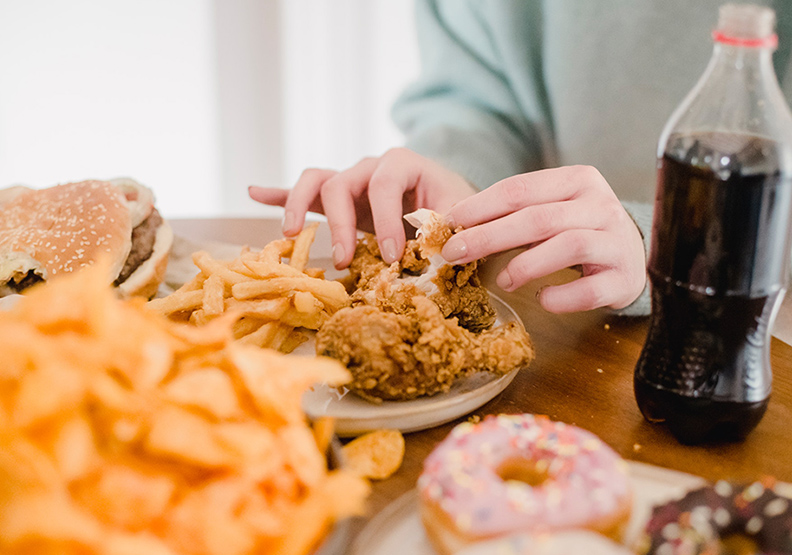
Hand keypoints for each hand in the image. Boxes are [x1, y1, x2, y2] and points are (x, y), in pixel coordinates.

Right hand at [248, 148, 475, 267]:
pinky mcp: (337, 198)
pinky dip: (279, 192)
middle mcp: (370, 167)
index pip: (385, 185)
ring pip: (315, 180)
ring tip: (291, 233)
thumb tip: (436, 249)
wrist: (448, 202)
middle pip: (340, 183)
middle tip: (345, 260)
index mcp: (402, 164)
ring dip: (299, 205)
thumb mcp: (459, 216)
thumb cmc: (454, 208)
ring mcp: (350, 180)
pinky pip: (303, 190)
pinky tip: (255, 192)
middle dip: (340, 224)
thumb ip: (447, 228)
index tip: (392, 256)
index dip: (386, 220)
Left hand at [442, 166, 645, 312]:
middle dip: (489, 236)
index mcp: (577, 180)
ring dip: (526, 265)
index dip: (481, 206)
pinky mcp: (624, 277)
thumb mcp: (550, 212)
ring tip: (503, 280)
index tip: (449, 223)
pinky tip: (542, 298)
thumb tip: (454, 227)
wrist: (633, 258)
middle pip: (538, 218)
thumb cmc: (579, 232)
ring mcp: (616, 241)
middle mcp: (601, 206)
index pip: (521, 188)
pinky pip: (589, 290)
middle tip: (454, 253)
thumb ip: (512, 215)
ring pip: (568, 246)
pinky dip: (560, 297)